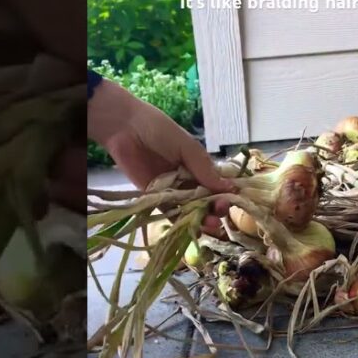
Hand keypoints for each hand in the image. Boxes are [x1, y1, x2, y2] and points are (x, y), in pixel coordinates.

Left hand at [90, 79, 233, 234]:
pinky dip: (181, 222)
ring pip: (190, 210)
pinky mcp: (154, 199)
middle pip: (205, 200)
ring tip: (211, 225)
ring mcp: (172, 191)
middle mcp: (187, 180)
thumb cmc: (159, 130)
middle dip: (215, 209)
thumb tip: (230, 189)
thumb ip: (204, 169)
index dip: (225, 194)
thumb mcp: (187, 147)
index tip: (233, 201)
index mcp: (198, 166)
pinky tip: (193, 229)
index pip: (216, 184)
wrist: (125, 128)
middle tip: (220, 213)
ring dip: (202, 219)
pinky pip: (170, 214)